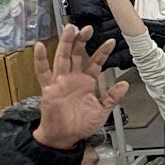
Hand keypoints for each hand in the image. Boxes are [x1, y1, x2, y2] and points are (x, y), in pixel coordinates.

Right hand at [31, 25, 129, 150]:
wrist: (65, 137)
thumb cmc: (81, 124)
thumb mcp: (102, 111)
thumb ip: (112, 97)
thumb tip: (124, 84)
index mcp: (86, 82)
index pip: (95, 63)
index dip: (102, 52)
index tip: (111, 41)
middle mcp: (73, 79)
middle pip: (77, 55)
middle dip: (81, 41)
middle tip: (86, 27)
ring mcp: (60, 82)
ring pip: (62, 58)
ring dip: (65, 44)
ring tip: (69, 29)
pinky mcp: (49, 89)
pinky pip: (43, 73)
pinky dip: (40, 60)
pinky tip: (40, 47)